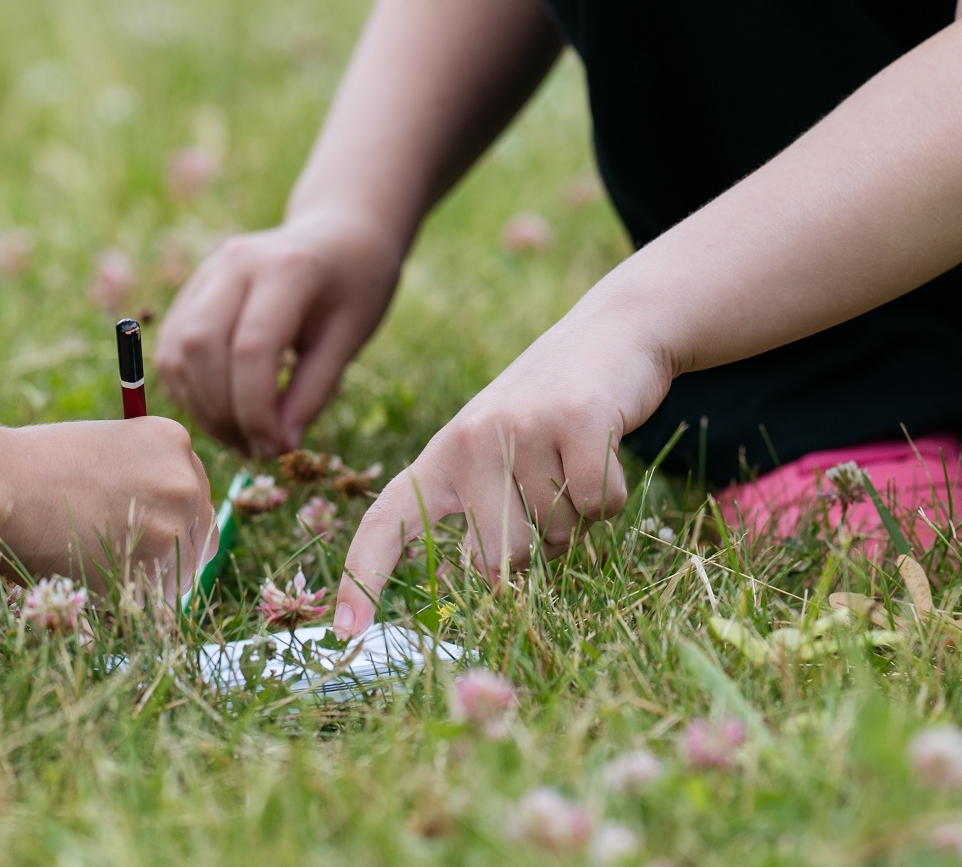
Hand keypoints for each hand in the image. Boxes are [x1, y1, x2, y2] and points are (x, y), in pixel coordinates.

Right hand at [0, 416, 214, 606]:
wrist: (4, 486)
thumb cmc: (38, 467)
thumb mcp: (108, 449)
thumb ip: (144, 476)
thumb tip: (163, 519)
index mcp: (175, 442)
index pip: (195, 493)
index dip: (170, 517)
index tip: (143, 528)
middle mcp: (185, 481)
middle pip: (200, 534)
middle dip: (171, 551)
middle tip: (126, 559)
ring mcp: (173, 526)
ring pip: (181, 572)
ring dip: (150, 580)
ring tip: (98, 565)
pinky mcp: (156, 570)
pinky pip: (156, 600)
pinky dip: (130, 601)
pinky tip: (94, 579)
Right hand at [163, 206, 405, 455]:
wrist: (338, 235)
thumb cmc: (354, 288)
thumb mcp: (350, 338)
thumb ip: (312, 391)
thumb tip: (276, 446)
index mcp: (287, 268)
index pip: (251, 348)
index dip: (256, 410)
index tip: (278, 448)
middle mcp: (235, 263)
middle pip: (201, 347)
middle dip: (223, 412)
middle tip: (257, 448)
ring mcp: (207, 272)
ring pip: (178, 352)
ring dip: (203, 408)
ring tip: (243, 435)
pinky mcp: (192, 290)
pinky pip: (173, 350)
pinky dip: (192, 390)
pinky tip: (226, 409)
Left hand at [332, 298, 676, 634]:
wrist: (614, 330)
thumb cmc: (552, 412)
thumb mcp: (499, 456)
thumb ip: (481, 513)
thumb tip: (478, 579)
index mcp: (442, 455)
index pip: (387, 520)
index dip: (363, 576)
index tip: (346, 630)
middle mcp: (470, 438)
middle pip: (499, 559)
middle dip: (535, 551)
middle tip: (549, 493)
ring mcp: (521, 425)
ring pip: (558, 535)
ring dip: (578, 516)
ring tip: (575, 459)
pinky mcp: (577, 416)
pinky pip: (600, 505)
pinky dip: (612, 494)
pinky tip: (604, 446)